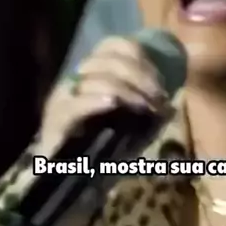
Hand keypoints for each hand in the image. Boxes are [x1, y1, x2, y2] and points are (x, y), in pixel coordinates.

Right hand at [38, 36, 170, 156]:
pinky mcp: (54, 120)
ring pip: (94, 79)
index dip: (139, 57)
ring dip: (125, 90)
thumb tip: (171, 108)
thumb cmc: (104, 152)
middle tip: (158, 97)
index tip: (160, 82)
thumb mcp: (135, 131)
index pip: (113, 46)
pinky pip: (74, 105)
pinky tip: (112, 104)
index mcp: (94, 74)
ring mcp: (62, 98)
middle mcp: (76, 79)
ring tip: (144, 106)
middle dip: (139, 75)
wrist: (71, 179)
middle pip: (107, 60)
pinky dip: (95, 102)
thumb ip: (151, 116)